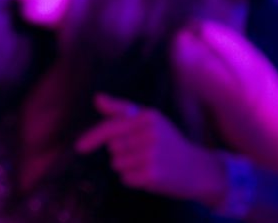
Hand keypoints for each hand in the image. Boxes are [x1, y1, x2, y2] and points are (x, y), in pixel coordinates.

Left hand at [76, 93, 226, 206]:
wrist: (199, 169)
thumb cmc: (169, 142)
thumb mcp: (149, 120)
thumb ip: (121, 110)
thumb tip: (96, 98)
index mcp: (148, 117)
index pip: (111, 126)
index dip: (92, 137)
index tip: (79, 147)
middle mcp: (150, 134)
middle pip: (112, 147)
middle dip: (122, 151)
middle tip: (144, 151)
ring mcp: (151, 156)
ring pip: (117, 164)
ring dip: (127, 166)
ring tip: (148, 163)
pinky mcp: (152, 175)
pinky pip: (125, 178)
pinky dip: (133, 179)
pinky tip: (150, 175)